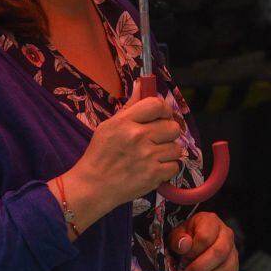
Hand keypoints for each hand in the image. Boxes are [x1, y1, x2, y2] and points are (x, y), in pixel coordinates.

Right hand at [61, 95, 181, 219]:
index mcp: (126, 122)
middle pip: (173, 127)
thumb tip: (142, 84)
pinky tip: (155, 168)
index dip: (165, 109)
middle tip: (158, 138)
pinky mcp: (154, 175)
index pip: (156, 105)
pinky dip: (167, 168)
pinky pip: (175, 166)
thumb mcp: (109, 126)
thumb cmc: (100, 155)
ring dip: (168, 152)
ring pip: (176, 148)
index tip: (162, 116)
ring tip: (155, 155)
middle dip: (168, 132)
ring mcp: (148, 157)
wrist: (93, 186)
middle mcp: (138, 137)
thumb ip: (130, 106)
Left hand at [171, 211, 238, 270]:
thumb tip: (185, 245)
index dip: (192, 251)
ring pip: (227, 270)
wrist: (195, 243)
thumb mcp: (177, 235)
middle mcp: (227, 235)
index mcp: (211, 222)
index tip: (181, 259)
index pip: (206, 237)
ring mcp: (234, 252)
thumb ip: (178, 239)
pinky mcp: (235, 268)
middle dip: (200, 269)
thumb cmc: (185, 238)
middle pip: (220, 253)